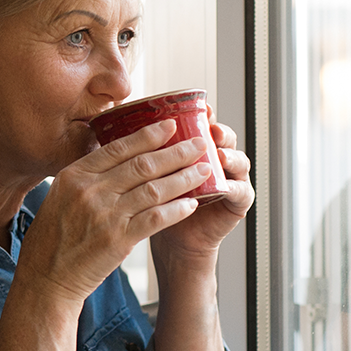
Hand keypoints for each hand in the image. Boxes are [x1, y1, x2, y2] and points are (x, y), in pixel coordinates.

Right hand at [15, 118, 212, 304]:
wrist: (46, 277)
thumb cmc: (52, 238)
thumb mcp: (59, 197)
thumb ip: (86, 178)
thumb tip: (117, 158)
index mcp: (74, 176)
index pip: (118, 148)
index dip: (148, 135)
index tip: (171, 126)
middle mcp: (89, 191)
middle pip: (142, 165)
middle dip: (176, 152)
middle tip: (199, 144)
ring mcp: (105, 215)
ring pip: (154, 189)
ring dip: (183, 178)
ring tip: (204, 171)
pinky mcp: (118, 240)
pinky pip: (155, 218)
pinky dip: (176, 209)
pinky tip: (191, 204)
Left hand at [150, 112, 253, 264]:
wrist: (171, 242)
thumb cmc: (156, 206)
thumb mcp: (148, 177)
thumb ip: (141, 154)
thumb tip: (110, 126)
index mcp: (194, 150)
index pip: (201, 126)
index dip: (200, 115)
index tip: (195, 108)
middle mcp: (215, 160)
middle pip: (223, 138)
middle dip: (218, 130)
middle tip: (211, 127)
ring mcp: (230, 180)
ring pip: (238, 160)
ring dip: (230, 155)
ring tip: (219, 154)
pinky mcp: (237, 203)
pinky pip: (240, 191)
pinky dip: (233, 187)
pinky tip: (224, 185)